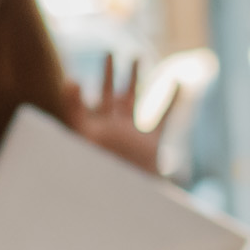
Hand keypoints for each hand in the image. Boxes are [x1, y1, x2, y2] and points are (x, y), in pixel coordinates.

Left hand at [63, 55, 169, 174]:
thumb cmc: (100, 170)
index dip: (95, 79)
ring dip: (135, 79)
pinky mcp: (151, 145)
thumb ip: (74, 107)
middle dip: (111, 72)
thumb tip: (71, 78)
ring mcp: (132, 135)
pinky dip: (172, 101)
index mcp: (96, 126)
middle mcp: (113, 127)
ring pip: (133, 100)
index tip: (101, 57)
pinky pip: (163, 119)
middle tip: (111, 51)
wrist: (124, 198)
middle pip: (111, 94)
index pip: (93, 96)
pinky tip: (179, 84)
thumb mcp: (82, 134)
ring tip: (137, 57)